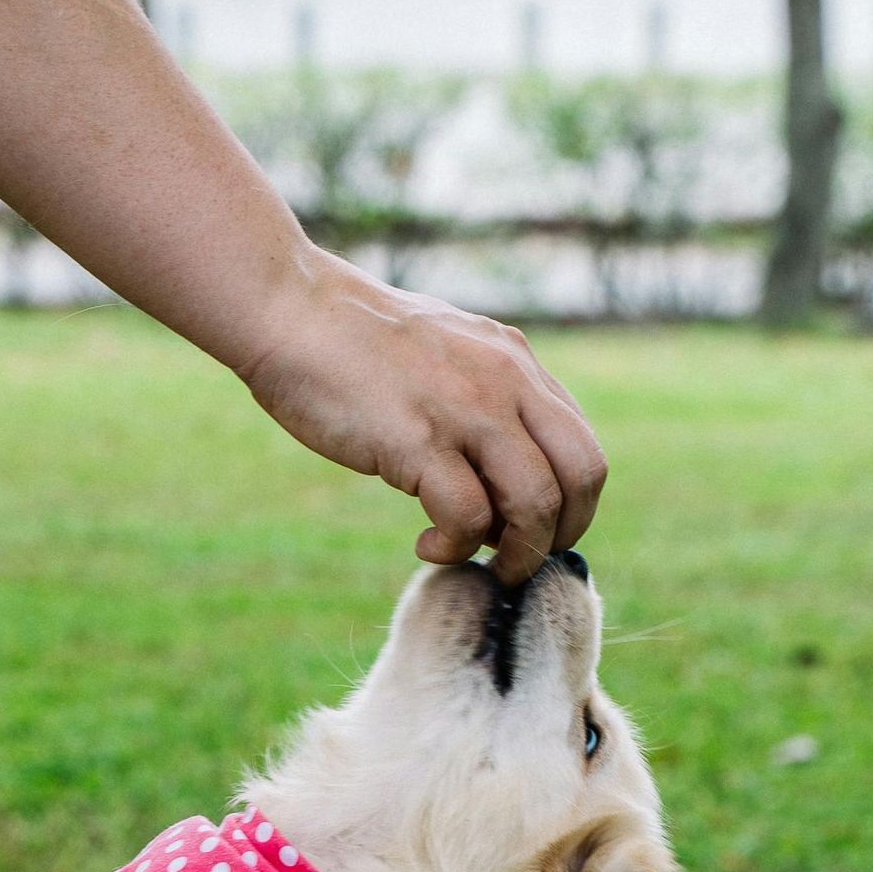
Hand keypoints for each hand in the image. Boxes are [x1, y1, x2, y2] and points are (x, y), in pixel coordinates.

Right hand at [241, 254, 606, 584]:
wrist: (291, 309)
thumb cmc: (353, 345)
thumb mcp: (443, 359)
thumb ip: (482, 404)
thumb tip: (498, 486)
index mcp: (515, 364)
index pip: (582, 448)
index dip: (570, 508)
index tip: (528, 533)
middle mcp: (505, 382)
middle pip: (582, 476)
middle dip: (559, 536)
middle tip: (515, 562)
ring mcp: (467, 408)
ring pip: (537, 502)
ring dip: (516, 553)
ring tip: (476, 561)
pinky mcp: (420, 439)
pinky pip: (469, 518)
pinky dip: (454, 547)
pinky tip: (426, 543)